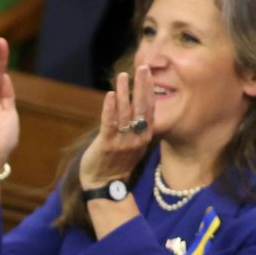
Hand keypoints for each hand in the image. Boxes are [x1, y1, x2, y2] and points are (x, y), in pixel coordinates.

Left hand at [78, 65, 153, 188]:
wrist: (105, 186)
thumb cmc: (118, 163)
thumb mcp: (135, 145)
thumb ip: (139, 128)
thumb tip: (139, 107)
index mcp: (145, 136)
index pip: (150, 109)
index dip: (150, 91)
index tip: (149, 74)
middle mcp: (137, 138)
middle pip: (142, 108)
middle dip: (142, 86)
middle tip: (143, 68)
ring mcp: (122, 141)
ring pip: (125, 112)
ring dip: (125, 92)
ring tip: (123, 76)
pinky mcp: (107, 144)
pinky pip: (109, 123)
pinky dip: (110, 108)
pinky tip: (111, 94)